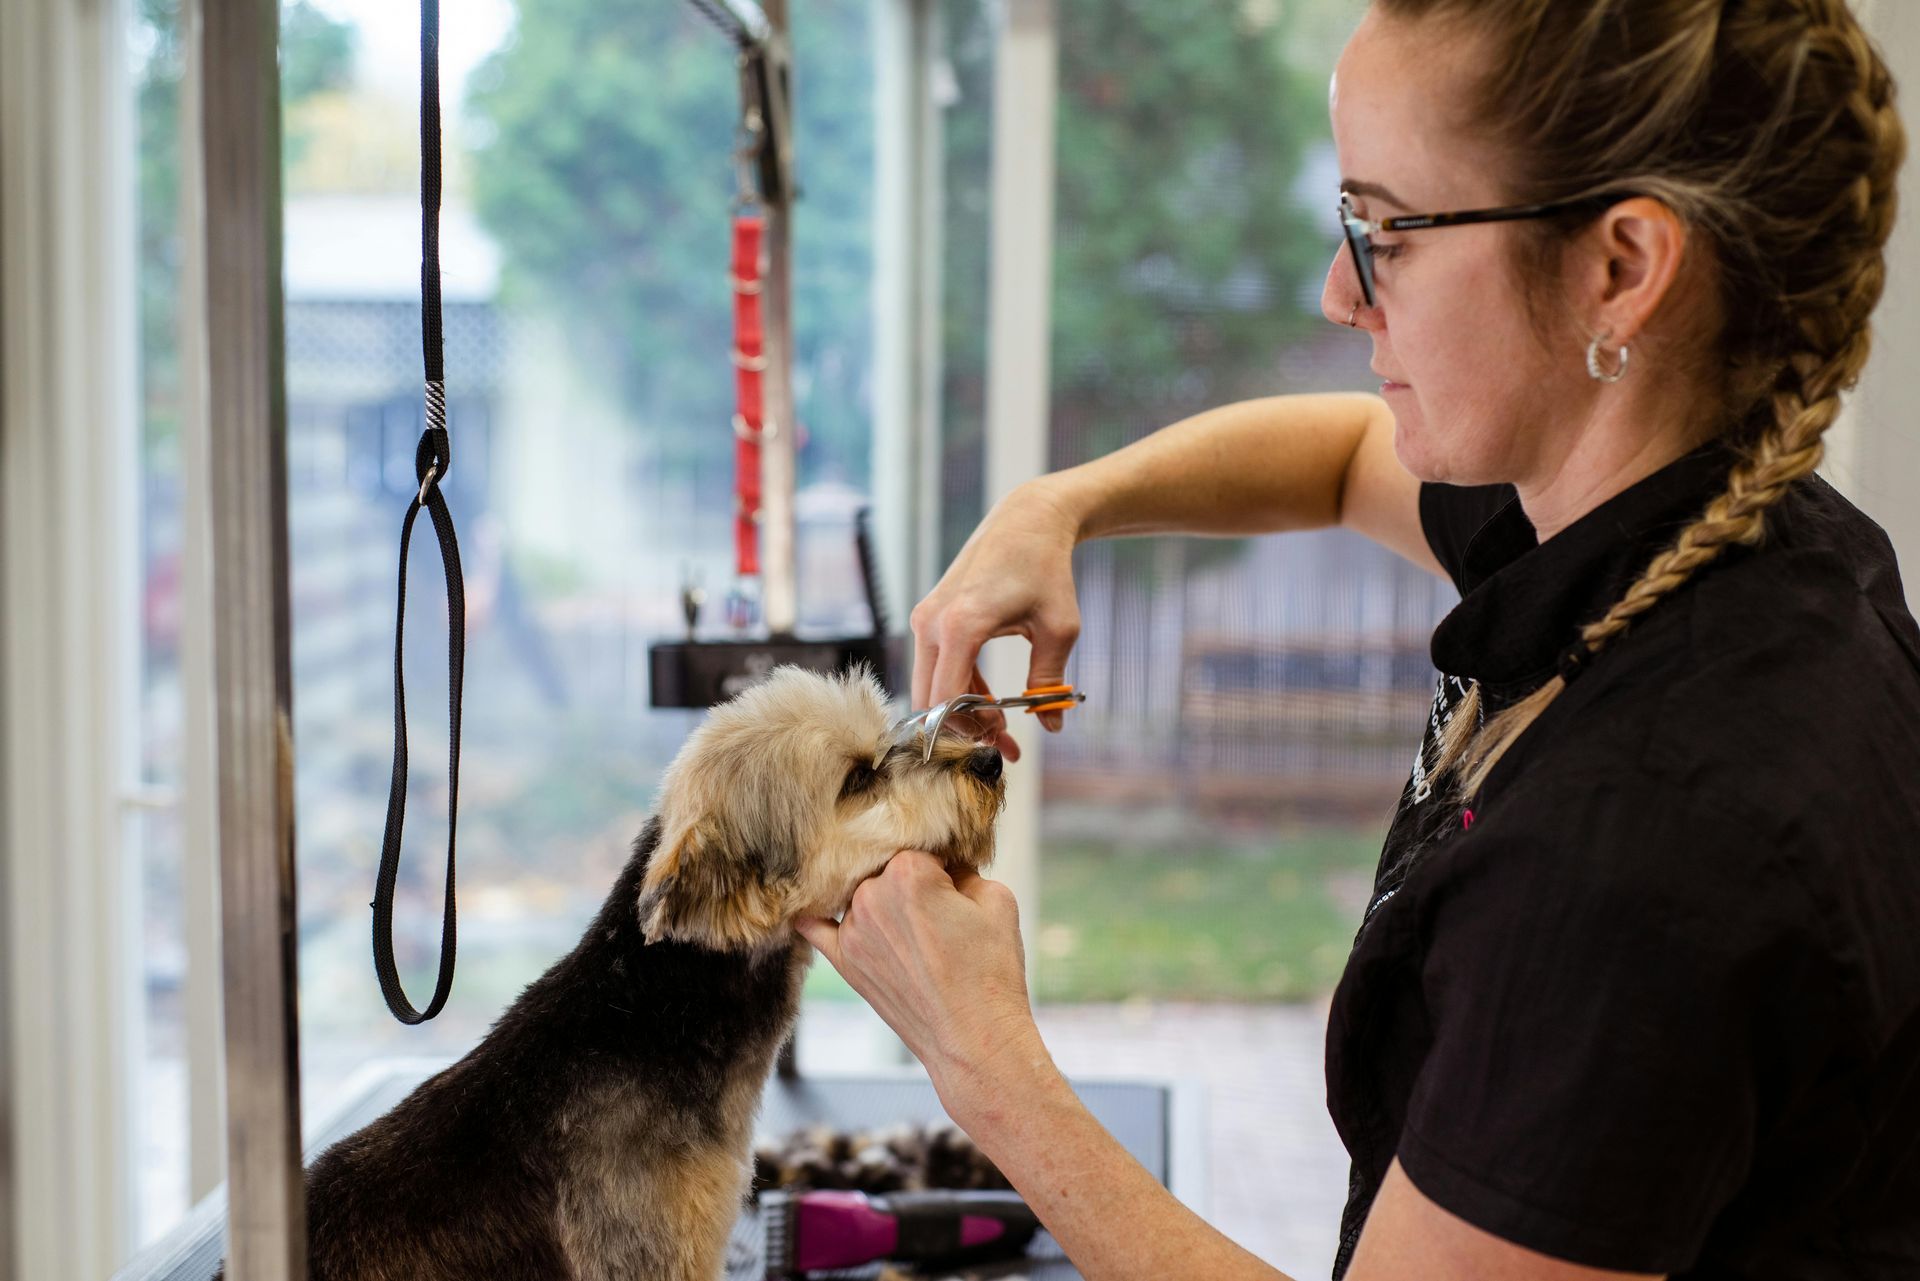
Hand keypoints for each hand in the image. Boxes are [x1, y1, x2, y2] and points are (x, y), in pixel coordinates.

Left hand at [795, 851, 1042, 1116]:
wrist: (974, 1038)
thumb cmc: (991, 972)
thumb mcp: (997, 900)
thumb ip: (966, 868)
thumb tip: (946, 864)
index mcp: (909, 871)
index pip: (921, 846)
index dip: (943, 862)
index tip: (957, 881)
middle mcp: (871, 896)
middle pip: (888, 868)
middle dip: (912, 880)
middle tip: (939, 913)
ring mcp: (851, 930)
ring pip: (861, 893)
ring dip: (879, 898)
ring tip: (914, 930)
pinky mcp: (844, 961)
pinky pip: (814, 926)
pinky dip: (815, 912)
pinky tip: (812, 903)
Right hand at [909, 479, 1083, 761]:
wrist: (1027, 522)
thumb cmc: (1047, 571)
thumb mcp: (1059, 629)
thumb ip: (1050, 681)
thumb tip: (1051, 724)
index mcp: (961, 624)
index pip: (945, 699)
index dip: (971, 729)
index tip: (1004, 741)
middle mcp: (932, 622)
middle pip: (929, 699)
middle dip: (963, 729)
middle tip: (1004, 745)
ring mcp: (926, 618)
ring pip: (930, 686)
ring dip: (961, 713)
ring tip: (1004, 729)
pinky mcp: (930, 617)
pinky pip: (937, 667)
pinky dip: (959, 690)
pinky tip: (992, 702)